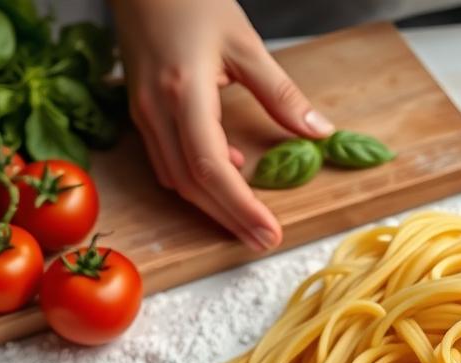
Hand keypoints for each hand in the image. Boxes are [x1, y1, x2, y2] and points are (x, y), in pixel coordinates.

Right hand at [111, 0, 332, 250]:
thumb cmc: (190, 0)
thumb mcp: (246, 44)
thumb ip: (281, 93)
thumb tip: (318, 132)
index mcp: (183, 93)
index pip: (211, 167)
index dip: (240, 206)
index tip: (269, 231)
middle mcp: (157, 111)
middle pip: (191, 184)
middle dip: (230, 218)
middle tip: (264, 240)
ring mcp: (143, 114)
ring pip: (176, 178)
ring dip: (213, 205)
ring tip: (250, 222)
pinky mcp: (141, 111)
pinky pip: (167, 160)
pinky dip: (197, 178)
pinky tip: (228, 173)